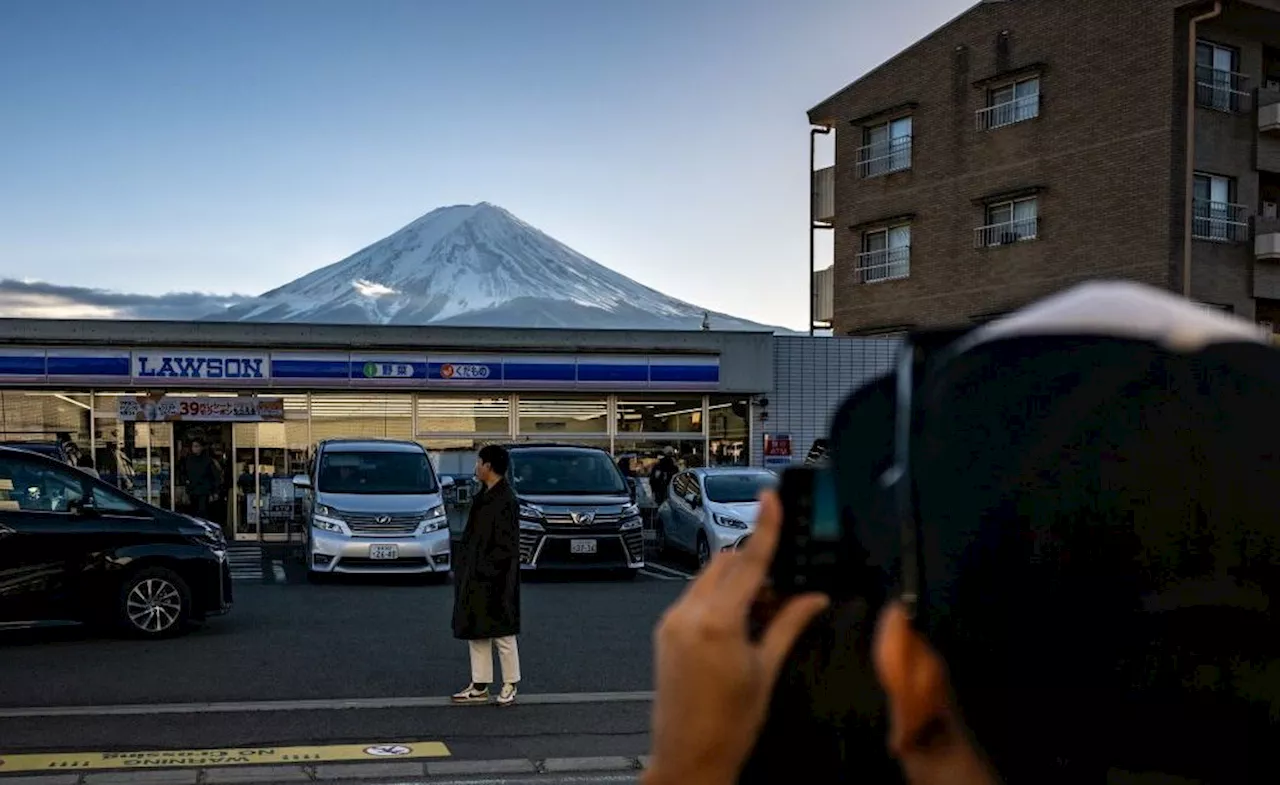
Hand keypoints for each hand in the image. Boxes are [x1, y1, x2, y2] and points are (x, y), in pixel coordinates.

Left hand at [644, 491, 829, 784]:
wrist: (688, 759)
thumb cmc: (728, 726)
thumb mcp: (766, 670)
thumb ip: (789, 625)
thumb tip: (813, 599)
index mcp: (718, 623)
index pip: (748, 562)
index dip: (764, 526)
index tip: (770, 498)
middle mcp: (688, 615)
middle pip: (726, 564)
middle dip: (754, 568)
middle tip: (781, 594)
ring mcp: (672, 623)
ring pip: (709, 579)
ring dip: (736, 584)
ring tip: (760, 619)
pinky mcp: (665, 632)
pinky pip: (694, 599)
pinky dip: (718, 600)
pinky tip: (737, 627)